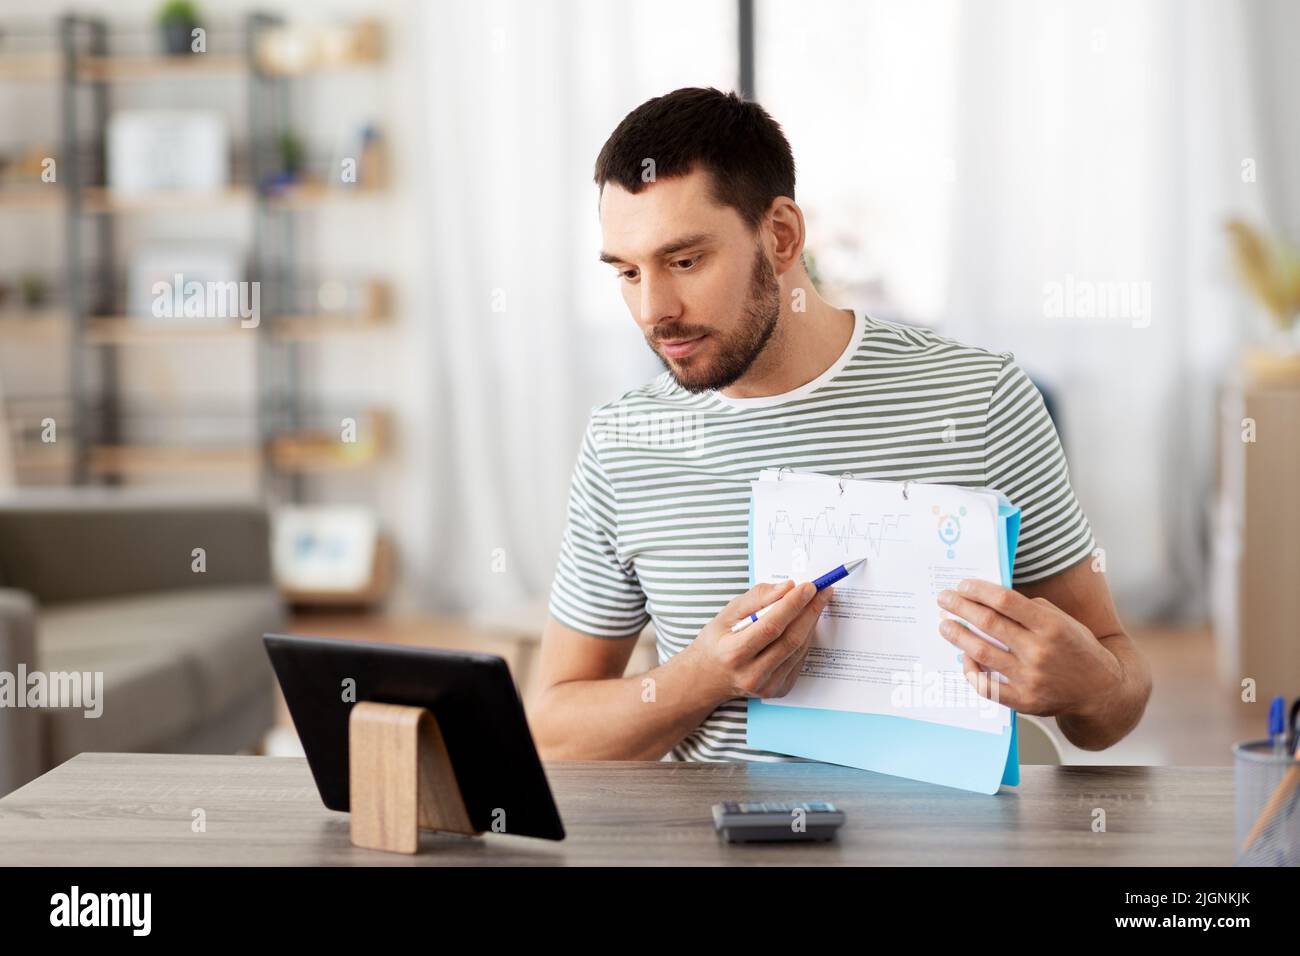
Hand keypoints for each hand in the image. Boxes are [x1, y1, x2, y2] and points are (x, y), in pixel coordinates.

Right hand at [681, 579, 833, 702]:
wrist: (708, 678)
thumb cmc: (716, 642)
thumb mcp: (727, 614)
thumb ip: (757, 598)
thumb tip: (787, 588)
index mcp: (733, 654)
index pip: (770, 626)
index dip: (792, 605)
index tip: (808, 587)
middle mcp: (751, 674)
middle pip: (790, 639)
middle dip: (810, 611)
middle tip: (821, 591)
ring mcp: (767, 686)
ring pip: (798, 649)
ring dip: (811, 623)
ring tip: (815, 602)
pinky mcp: (778, 690)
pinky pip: (798, 660)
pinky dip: (804, 638)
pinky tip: (804, 623)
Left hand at [936, 578, 1122, 717]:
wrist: (1101, 691)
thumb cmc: (1078, 650)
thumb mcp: (1064, 621)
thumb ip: (1032, 610)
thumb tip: (991, 600)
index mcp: (1051, 626)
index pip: (1005, 601)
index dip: (979, 591)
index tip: (962, 585)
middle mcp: (1039, 651)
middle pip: (989, 623)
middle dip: (961, 608)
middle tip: (944, 599)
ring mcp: (1030, 678)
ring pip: (982, 652)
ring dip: (958, 635)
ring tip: (944, 624)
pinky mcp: (1024, 701)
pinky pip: (987, 685)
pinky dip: (971, 670)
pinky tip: (963, 658)